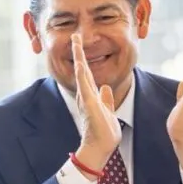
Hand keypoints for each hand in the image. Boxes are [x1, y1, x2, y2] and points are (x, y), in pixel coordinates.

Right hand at [71, 33, 122, 174]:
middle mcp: (85, 94)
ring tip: (75, 41)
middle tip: (75, 36)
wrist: (100, 147)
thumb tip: (106, 87)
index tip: (81, 45)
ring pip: (81, 73)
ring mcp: (86, 98)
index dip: (84, 59)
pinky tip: (79, 63)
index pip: (87, 73)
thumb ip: (105, 98)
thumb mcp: (108, 110)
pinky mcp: (89, 104)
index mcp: (91, 95)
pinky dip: (80, 74)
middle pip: (81, 69)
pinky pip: (84, 86)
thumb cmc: (104, 132)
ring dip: (78, 57)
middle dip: (78, 52)